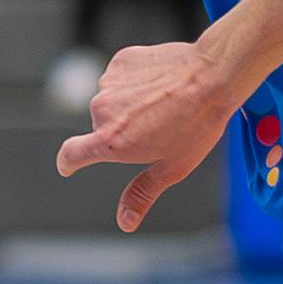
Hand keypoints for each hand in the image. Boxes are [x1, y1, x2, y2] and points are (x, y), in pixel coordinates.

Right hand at [57, 38, 241, 229]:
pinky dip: (138, 82)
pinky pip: (123, 77)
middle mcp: (102, 111)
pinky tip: (163, 83)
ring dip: (132, 104)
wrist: (214, 75)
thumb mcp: (172, 168)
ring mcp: (110, 83)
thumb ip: (142, 194)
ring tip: (166, 103)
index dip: (68, 162)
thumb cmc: (197, 125)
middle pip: (104, 127)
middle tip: (160, 126)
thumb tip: (125, 222)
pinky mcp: (121, 61)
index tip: (69, 166)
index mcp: (110, 142)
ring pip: (114, 101)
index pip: (71, 154)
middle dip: (125, 131)